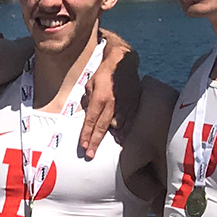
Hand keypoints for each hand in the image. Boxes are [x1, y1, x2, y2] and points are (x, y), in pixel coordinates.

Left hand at [78, 32, 137, 158]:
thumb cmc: (103, 72)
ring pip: (117, 126)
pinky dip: (124, 130)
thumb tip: (86, 114)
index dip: (86, 134)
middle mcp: (112, 103)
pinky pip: (128, 120)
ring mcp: (124, 104)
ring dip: (109, 139)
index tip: (82, 146)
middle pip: (103, 127)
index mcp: (100, 98)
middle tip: (90, 154)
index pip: (91, 120)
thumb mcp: (89, 84)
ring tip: (103, 149)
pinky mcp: (133, 103)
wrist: (123, 62)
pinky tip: (121, 138)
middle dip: (95, 142)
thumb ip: (87, 100)